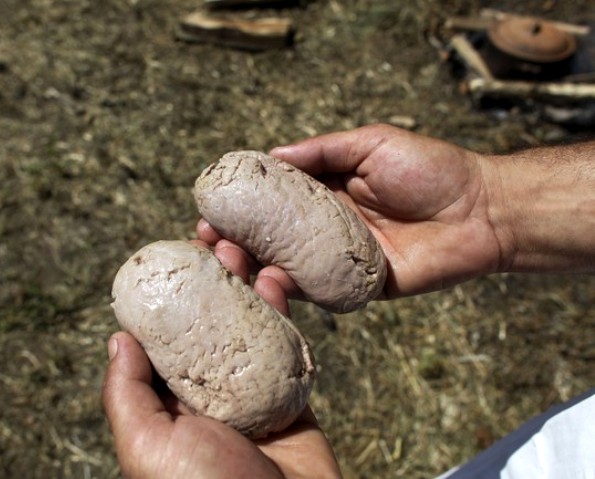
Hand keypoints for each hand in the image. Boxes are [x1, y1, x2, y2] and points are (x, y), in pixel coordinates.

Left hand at [102, 242, 341, 478]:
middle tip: (211, 240)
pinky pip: (288, 344)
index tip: (173, 255)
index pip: (166, 337)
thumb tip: (118, 337)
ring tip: (239, 248)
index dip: (170, 293)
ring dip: (245, 284)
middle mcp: (211, 392)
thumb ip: (127, 393)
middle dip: (210, 279)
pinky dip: (282, 309)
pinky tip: (274, 278)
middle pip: (210, 323)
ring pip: (249, 325)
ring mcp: (254, 390)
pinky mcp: (293, 392)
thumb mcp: (146, 445)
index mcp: (171, 403)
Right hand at [199, 124, 501, 297]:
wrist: (480, 210)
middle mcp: (325, 229)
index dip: (240, 206)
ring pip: (286, 267)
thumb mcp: (371, 143)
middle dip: (236, 242)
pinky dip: (290, 290)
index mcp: (326, 193)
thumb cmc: (429, 169)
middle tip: (207, 242)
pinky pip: (318, 292)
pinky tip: (265, 282)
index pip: (272, 203)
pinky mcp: (356, 289)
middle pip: (271, 238)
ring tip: (227, 261)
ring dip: (253, 267)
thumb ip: (322, 151)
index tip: (210, 207)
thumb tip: (270, 155)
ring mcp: (338, 261)